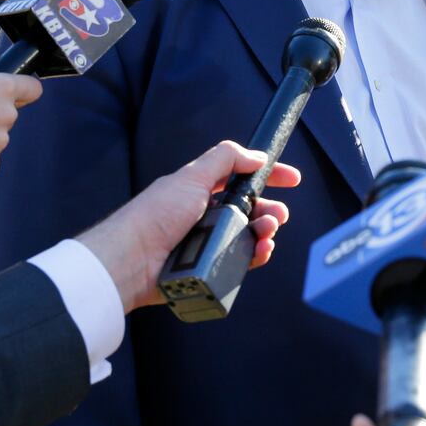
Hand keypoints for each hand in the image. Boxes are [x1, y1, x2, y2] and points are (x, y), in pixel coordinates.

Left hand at [77, 141, 300, 311]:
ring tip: (267, 232)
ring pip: (247, 237)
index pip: (240, 179)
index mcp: (199, 192)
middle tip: (280, 215)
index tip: (292, 179)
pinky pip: (239, 262)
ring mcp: (206, 244)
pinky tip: (260, 251)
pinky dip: (254, 255)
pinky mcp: (207, 269)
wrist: (133, 260)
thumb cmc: (156, 215)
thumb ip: (225, 158)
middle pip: (248, 211)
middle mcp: (204, 217)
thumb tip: (256, 155)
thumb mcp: (192, 176)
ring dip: (264, 232)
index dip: (267, 176)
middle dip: (269, 209)